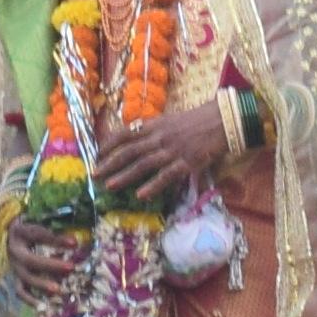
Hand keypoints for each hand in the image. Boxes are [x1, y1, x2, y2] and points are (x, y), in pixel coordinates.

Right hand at [3, 210, 78, 300]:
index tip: (74, 242)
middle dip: (51, 265)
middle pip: (31, 260)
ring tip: (59, 290)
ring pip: (26, 278)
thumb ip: (55, 227)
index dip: (56, 239)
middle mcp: (15, 250)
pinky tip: (44, 306)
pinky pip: (21, 291)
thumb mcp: (39, 221)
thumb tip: (77, 237)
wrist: (10, 232)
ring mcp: (14, 265)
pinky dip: (31, 299)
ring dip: (42, 285)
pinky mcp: (16, 277)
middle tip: (70, 268)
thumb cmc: (30, 226)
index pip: (38, 234)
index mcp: (20, 231)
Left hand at [97, 100, 241, 204]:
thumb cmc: (197, 120)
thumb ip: (153, 130)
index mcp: (154, 125)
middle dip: (109, 163)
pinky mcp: (187, 163)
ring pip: (143, 165)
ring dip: (124, 176)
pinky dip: (152, 186)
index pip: (125, 133)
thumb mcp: (170, 120)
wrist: (222, 120)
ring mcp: (172, 151)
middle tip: (94, 174)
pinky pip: (166, 176)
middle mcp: (159, 137)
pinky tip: (140, 195)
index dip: (109, 144)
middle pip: (129, 151)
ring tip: (109, 186)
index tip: (96, 154)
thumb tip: (134, 137)